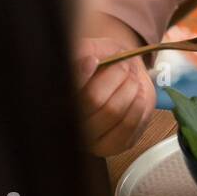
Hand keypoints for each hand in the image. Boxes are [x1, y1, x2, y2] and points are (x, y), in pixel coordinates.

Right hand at [74, 37, 155, 156]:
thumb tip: (88, 60)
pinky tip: (136, 94)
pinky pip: (129, 124)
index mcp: (58, 98)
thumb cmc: (103, 63)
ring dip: (129, 88)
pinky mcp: (113, 146)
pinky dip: (138, 103)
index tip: (92, 60)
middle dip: (114, 75)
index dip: (80, 75)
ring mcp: (90, 140)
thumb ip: (85, 51)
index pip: (67, 89)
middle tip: (122, 65)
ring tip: (131, 78)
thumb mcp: (90, 49)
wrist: (123, 78)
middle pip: (93, 99)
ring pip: (113, 111)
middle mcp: (70, 125)